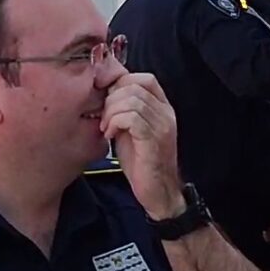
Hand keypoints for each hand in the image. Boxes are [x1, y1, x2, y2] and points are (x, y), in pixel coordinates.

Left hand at [101, 73, 185, 219]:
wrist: (158, 192)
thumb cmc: (141, 162)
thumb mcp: (130, 129)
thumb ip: (124, 109)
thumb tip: (104, 92)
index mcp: (162, 107)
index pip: (144, 78)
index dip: (120, 83)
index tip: (106, 100)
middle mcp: (165, 113)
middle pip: (133, 85)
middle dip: (110, 98)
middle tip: (104, 117)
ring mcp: (162, 125)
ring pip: (130, 99)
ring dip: (110, 111)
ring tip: (106, 127)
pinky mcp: (153, 139)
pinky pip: (131, 117)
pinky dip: (115, 122)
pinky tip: (109, 135)